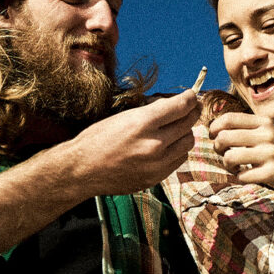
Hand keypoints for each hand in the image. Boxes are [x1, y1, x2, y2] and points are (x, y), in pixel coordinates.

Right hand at [68, 89, 200, 194]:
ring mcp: (156, 164)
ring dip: (185, 133)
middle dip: (191, 113)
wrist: (83, 169)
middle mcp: (154, 144)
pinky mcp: (156, 178)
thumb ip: (151, 112)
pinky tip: (166, 147)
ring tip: (175, 130)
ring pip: (188, 143)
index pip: (181, 106)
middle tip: (190, 109)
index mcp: (143, 123)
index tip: (191, 96)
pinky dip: (177, 151)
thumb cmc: (98, 139)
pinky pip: (178, 160)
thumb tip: (173, 105)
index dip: (190, 98)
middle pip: (188, 124)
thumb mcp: (123, 116)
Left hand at [209, 112, 273, 190]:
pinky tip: (247, 176)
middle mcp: (267, 135)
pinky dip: (240, 178)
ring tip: (235, 166)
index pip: (229, 118)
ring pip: (230, 157)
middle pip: (224, 137)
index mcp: (264, 122)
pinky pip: (242, 176)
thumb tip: (214, 129)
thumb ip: (246, 128)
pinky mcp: (273, 172)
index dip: (214, 128)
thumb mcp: (268, 132)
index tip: (213, 136)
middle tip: (224, 153)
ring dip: (228, 164)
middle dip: (218, 148)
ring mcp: (271, 153)